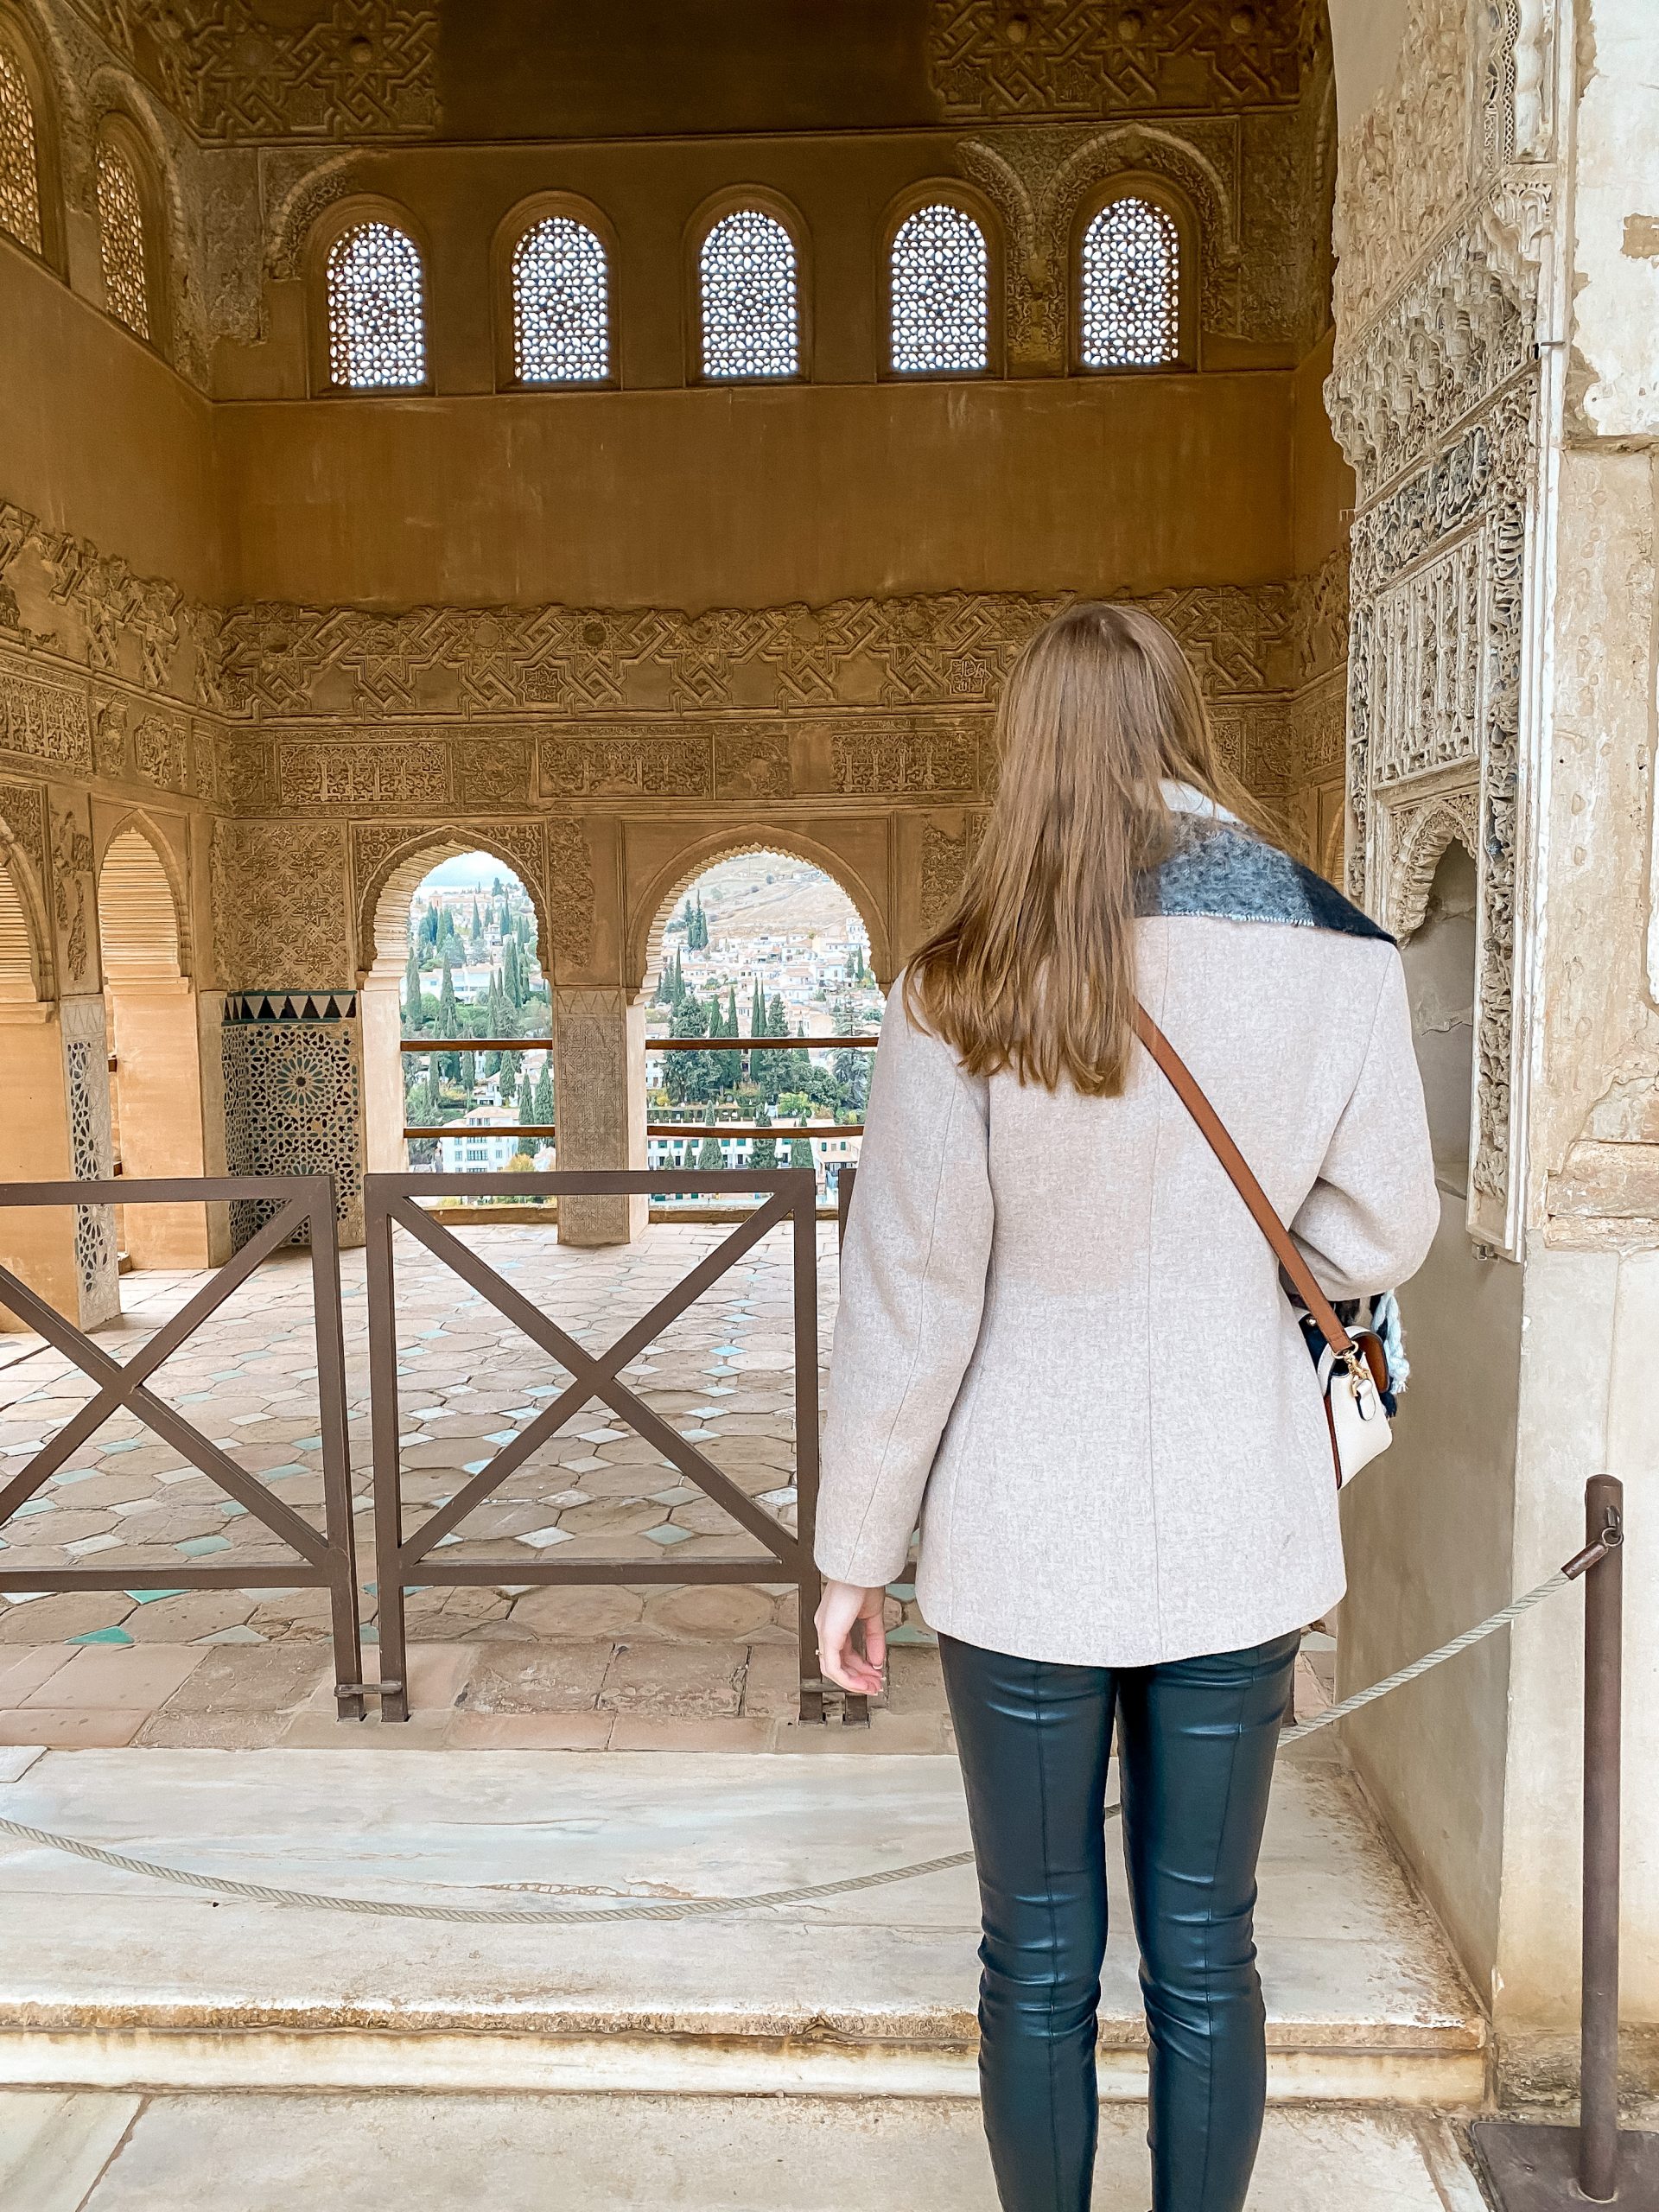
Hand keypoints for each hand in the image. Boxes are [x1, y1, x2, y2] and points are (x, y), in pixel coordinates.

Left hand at [814, 1579, 886, 1695]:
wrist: (861, 1569)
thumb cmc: (864, 1582)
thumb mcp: (872, 1615)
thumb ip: (874, 1639)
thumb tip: (877, 1660)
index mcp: (833, 1622)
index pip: (842, 1654)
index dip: (858, 1668)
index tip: (873, 1675)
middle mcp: (825, 1628)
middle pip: (837, 1664)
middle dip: (858, 1678)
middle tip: (874, 1685)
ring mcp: (825, 1631)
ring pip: (832, 1669)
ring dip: (853, 1681)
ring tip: (871, 1686)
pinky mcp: (829, 1634)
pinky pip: (833, 1666)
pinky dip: (848, 1677)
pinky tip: (862, 1680)